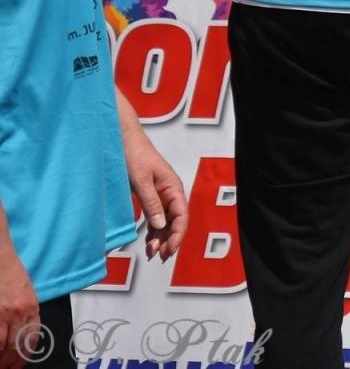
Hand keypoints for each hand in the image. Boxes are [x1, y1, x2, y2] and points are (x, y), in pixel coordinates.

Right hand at [0, 244, 39, 368]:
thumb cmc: (7, 272)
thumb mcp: (24, 293)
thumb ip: (24, 313)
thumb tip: (20, 335)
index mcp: (31, 306)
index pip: (30, 339)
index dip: (23, 357)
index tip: (18, 365)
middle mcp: (19, 311)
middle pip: (16, 346)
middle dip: (9, 362)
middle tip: (6, 368)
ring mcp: (3, 313)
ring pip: (3, 346)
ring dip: (1, 358)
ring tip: (0, 364)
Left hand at [119, 96, 188, 260]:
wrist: (121, 138)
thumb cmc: (133, 155)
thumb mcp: (141, 181)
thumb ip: (151, 204)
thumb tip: (161, 227)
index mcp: (173, 187)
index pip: (182, 216)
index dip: (177, 235)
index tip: (169, 251)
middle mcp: (170, 192)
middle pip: (175, 221)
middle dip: (169, 240)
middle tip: (158, 257)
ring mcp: (160, 194)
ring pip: (166, 221)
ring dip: (161, 237)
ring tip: (151, 252)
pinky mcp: (149, 195)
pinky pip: (156, 216)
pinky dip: (153, 230)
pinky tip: (149, 240)